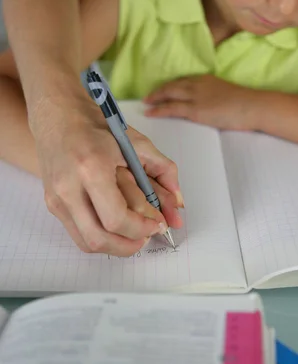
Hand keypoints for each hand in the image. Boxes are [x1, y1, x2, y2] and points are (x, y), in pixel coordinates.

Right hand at [31, 92, 183, 256]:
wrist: (59, 116)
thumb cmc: (98, 126)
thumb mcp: (137, 142)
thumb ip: (163, 171)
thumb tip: (178, 204)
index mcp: (91, 167)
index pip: (116, 218)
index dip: (141, 229)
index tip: (157, 225)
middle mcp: (69, 186)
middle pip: (100, 238)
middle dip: (130, 245)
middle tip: (147, 237)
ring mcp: (57, 198)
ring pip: (87, 243)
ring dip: (115, 247)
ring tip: (134, 236)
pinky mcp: (52, 203)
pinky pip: (77, 234)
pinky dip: (101, 238)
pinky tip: (117, 229)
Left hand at [144, 75, 257, 129]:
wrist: (253, 106)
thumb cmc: (246, 105)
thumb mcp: (227, 95)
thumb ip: (216, 97)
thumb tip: (212, 105)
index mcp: (207, 79)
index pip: (184, 80)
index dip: (171, 85)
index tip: (163, 89)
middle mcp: (198, 84)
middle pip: (172, 85)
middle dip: (159, 90)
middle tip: (148, 96)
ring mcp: (196, 96)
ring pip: (169, 94)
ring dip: (155, 98)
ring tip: (146, 103)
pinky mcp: (195, 110)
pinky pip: (171, 108)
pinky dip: (159, 109)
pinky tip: (150, 112)